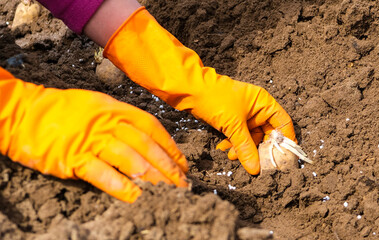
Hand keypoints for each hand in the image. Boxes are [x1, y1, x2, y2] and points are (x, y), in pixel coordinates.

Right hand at [0, 69, 187, 202]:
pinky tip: (137, 197)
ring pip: (131, 160)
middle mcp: (107, 122)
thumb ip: (122, 119)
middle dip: (169, 167)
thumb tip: (149, 140)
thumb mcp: (97, 105)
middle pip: (147, 146)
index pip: (152, 128)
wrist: (22, 113)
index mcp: (116, 109)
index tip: (183, 163)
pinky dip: (122, 187)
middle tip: (183, 184)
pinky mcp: (74, 158)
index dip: (170, 147)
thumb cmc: (62, 111)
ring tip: (168, 192)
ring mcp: (91, 140)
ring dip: (153, 178)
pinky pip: (104, 175)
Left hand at [103, 8, 295, 174]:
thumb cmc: (215, 100)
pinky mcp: (233, 120)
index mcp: (265, 103)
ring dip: (243, 149)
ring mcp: (246, 114)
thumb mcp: (233, 126)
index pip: (284, 124)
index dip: (285, 142)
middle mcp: (258, 108)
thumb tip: (256, 169)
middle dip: (260, 149)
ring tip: (231, 156)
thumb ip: (246, 148)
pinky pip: (240, 137)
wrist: (189, 89)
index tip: (283, 159)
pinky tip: (224, 150)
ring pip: (252, 138)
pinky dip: (234, 145)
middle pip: (268, 134)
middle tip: (255, 164)